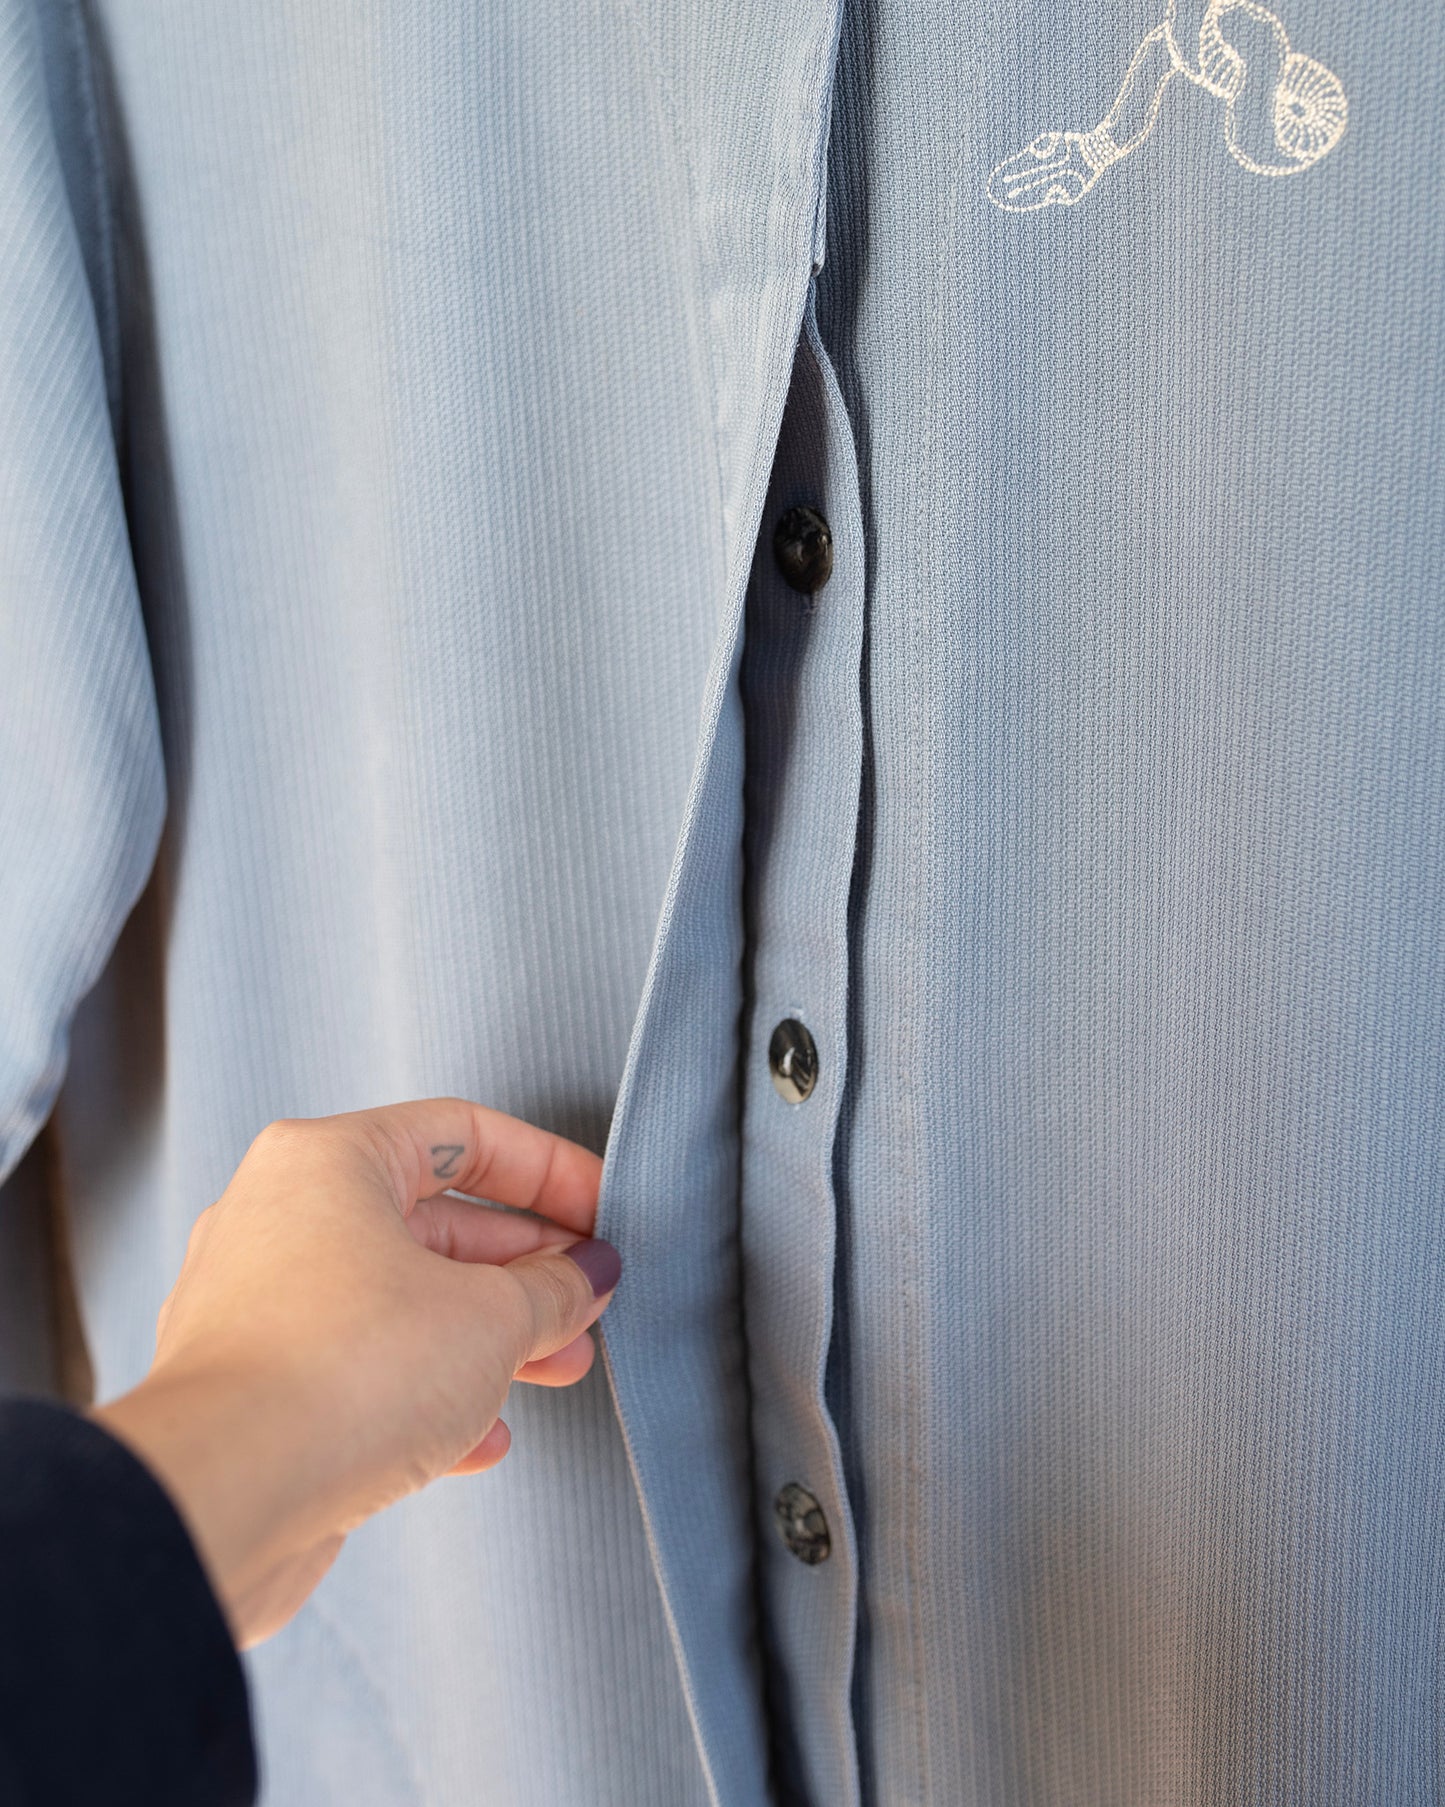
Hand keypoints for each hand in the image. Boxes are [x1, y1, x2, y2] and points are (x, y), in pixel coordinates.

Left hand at [91, 1098, 619, 1648]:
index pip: (464, 1133)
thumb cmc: (339, 1377)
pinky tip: (482, 1436)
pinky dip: (427, 1394)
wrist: (220, 1502)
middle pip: (433, 1220)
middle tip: (587, 1299)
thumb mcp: (490, 1318)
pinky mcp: (254, 1391)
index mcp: (328, 1161)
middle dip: (525, 1267)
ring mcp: (259, 1306)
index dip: (550, 1171)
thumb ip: (554, 1288)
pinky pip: (358, 1371)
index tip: (603, 1213)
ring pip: (399, 1301)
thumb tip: (586, 1276)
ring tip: (558, 1367)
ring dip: (488, 1336)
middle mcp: (280, 1218)